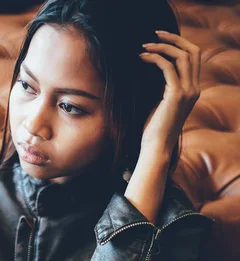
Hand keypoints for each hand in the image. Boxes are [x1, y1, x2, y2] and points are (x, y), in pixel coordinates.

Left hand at [139, 30, 200, 154]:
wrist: (156, 147)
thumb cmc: (154, 129)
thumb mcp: (161, 104)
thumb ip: (164, 87)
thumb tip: (153, 68)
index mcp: (193, 90)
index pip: (193, 58)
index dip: (179, 44)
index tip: (161, 39)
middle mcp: (194, 89)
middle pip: (193, 51)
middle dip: (174, 39)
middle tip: (155, 34)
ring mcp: (188, 91)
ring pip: (182, 56)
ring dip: (162, 46)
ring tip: (144, 46)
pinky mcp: (176, 95)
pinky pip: (168, 67)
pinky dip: (155, 58)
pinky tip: (143, 57)